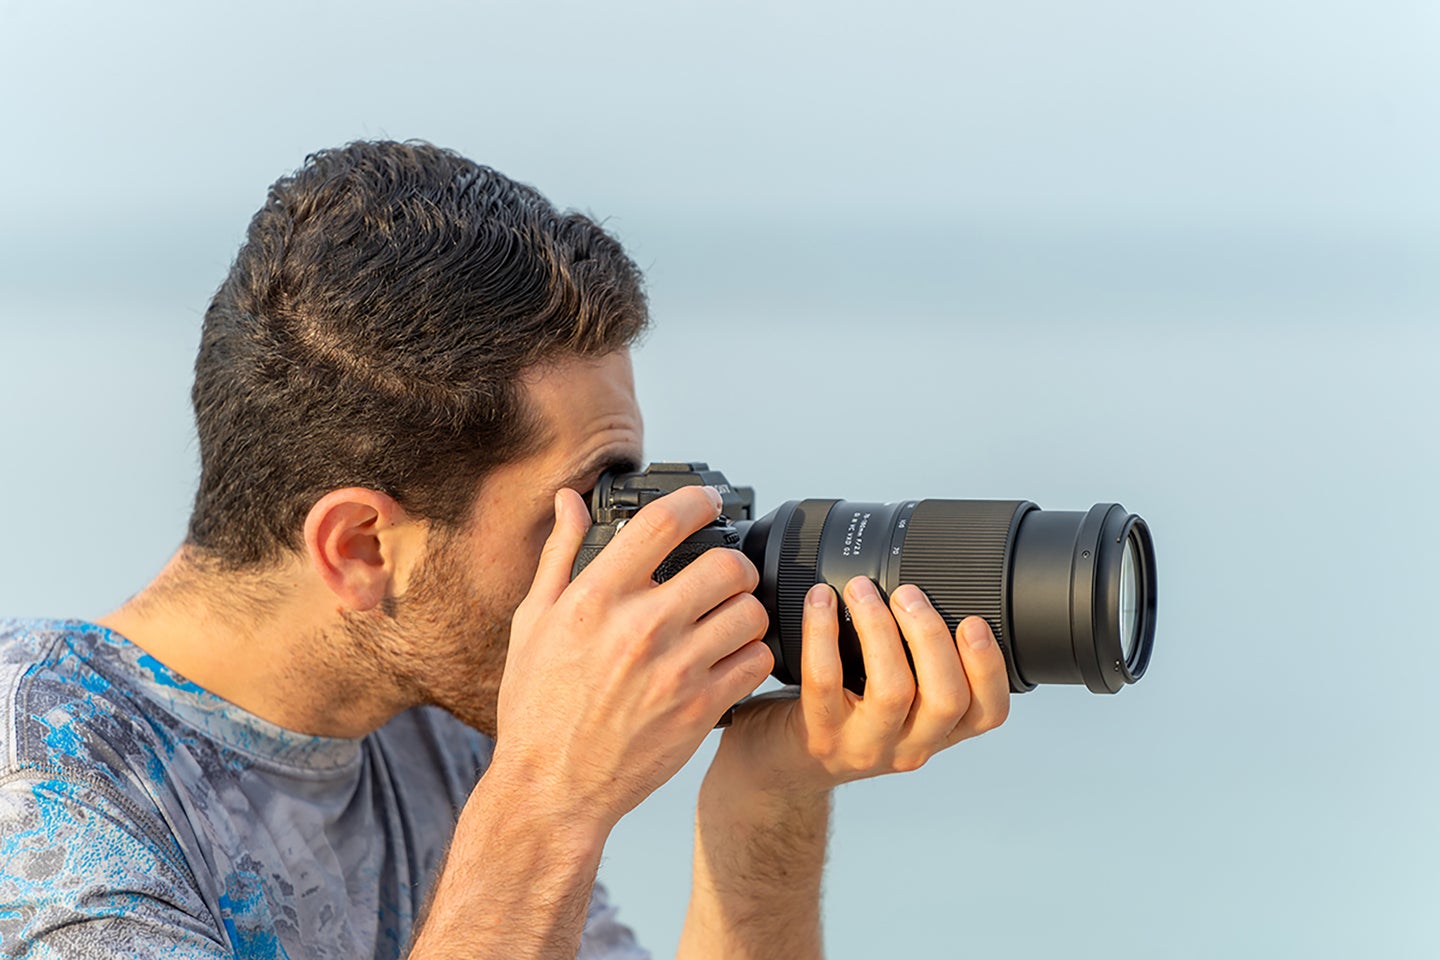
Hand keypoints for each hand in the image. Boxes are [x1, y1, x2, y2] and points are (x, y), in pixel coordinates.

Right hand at [491, 485, 773, 832]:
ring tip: (729, 620)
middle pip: (726, 564)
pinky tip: (731, 660)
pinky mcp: (701, 709)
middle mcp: (640, 627)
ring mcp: (676, 670)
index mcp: (597, 597)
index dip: (697, 500)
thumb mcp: (533, 623)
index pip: (664, 521)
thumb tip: (570, 500)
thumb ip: (559, 555)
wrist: (551, 789)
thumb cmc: (538, 708)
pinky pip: (756, 662)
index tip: (708, 502)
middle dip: (733, 563)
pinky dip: (752, 656)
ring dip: (747, 610)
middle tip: (725, 574)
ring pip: (750, 612)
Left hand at [712, 575, 1009, 797]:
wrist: (778, 763)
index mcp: (935, 732)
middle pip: (946, 698)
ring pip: (893, 691)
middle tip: (908, 593)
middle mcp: (908, 746)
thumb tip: (929, 590)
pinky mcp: (819, 736)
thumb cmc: (839, 716)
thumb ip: (918, 665)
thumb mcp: (892, 701)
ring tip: (864, 590)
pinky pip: (826, 679)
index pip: (987, 714)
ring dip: (881, 629)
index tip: (975, 622)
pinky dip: (823, 632)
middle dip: (932, 636)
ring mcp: (864, 746)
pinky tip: (820, 601)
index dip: (990, 669)